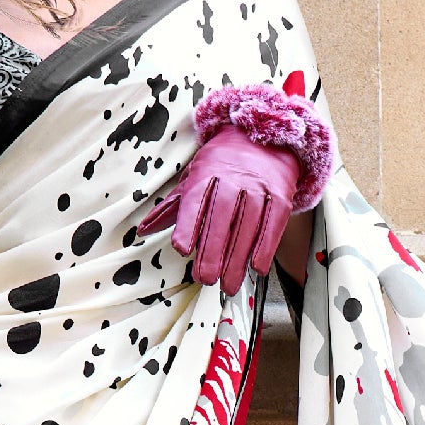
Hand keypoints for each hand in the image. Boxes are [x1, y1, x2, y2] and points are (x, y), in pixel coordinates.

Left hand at [139, 124, 300, 296]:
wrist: (264, 139)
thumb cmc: (222, 166)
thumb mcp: (194, 177)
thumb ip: (172, 207)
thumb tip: (143, 230)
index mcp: (206, 173)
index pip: (195, 199)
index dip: (188, 224)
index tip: (182, 248)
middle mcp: (233, 178)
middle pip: (222, 215)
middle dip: (213, 249)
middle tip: (205, 278)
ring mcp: (259, 186)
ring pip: (248, 224)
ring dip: (238, 258)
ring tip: (228, 285)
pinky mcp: (281, 195)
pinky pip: (273, 223)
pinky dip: (265, 247)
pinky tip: (256, 268)